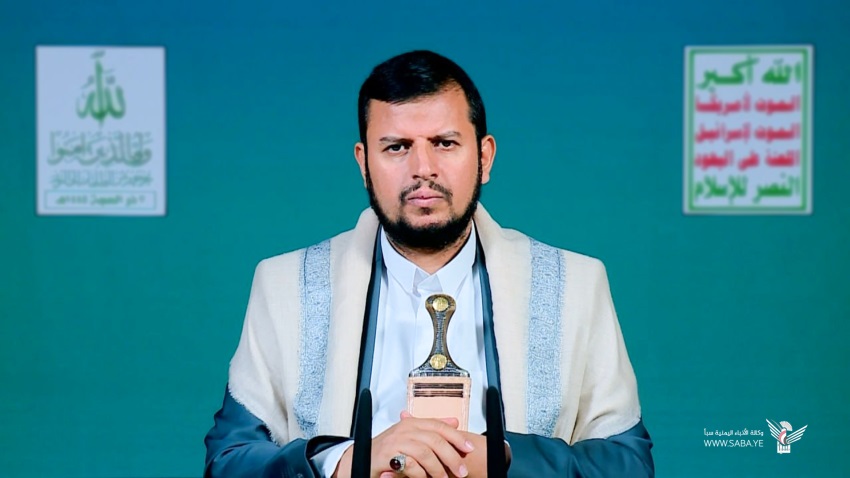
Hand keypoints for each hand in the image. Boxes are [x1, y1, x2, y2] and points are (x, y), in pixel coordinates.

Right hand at [334, 411, 474, 477]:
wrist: (361, 459)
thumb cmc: (388, 450)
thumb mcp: (412, 436)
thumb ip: (431, 429)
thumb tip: (454, 422)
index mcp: (413, 422)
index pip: (439, 426)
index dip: (456, 436)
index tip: (470, 448)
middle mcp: (405, 428)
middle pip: (435, 439)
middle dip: (452, 456)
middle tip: (461, 471)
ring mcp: (396, 440)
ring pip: (425, 452)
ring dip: (438, 469)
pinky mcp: (387, 454)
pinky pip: (410, 464)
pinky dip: (420, 474)